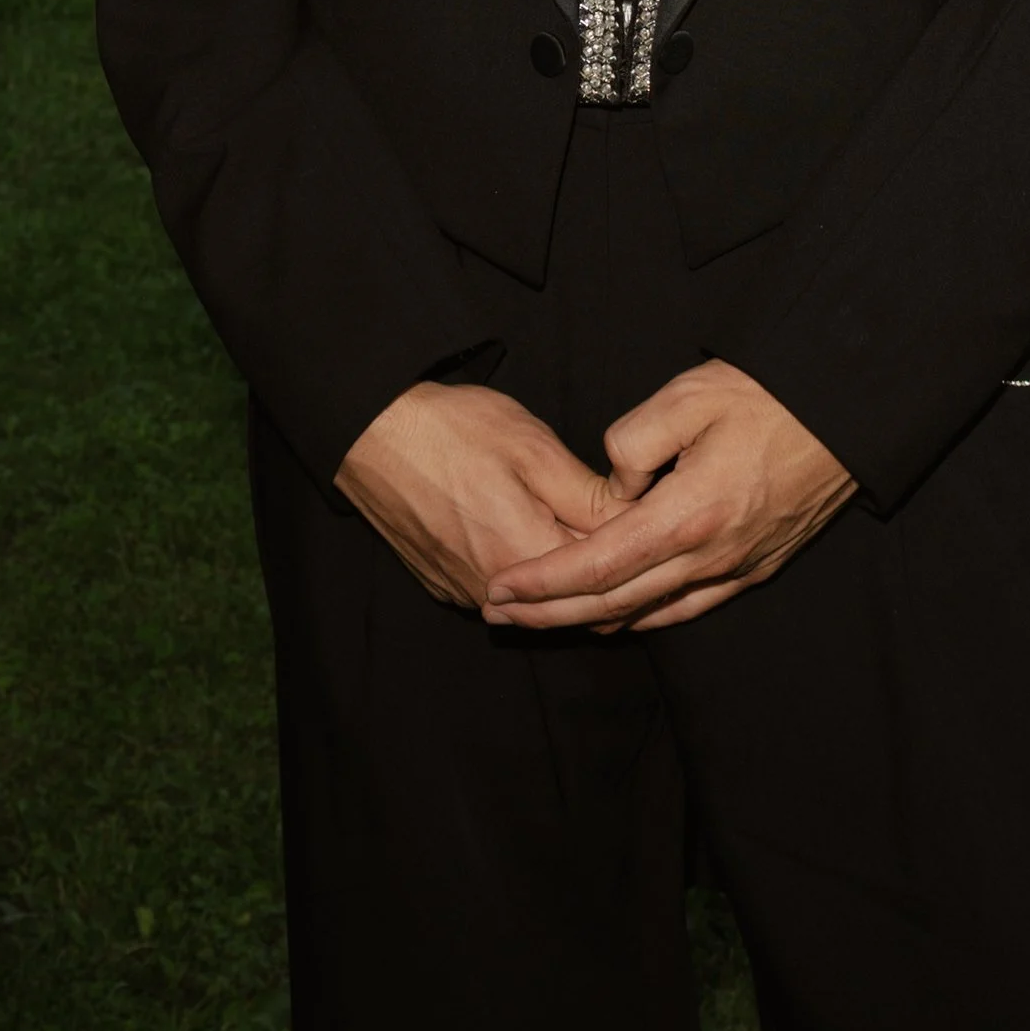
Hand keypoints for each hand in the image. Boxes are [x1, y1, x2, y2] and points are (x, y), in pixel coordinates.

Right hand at [336, 380, 623, 609]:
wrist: (371, 435)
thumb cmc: (453, 431)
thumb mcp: (534, 448)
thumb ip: (589, 496)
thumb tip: (635, 522)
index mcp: (527, 557)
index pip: (605, 572)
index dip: (636, 545)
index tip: (658, 522)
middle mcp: (497, 591)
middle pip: (573, 596)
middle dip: (608, 570)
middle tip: (635, 532)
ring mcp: (467, 594)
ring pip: (538, 599)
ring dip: (567, 576)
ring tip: (587, 533)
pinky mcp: (446, 586)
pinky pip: (502, 592)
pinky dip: (528, 575)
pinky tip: (535, 536)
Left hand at [482, 362, 854, 634]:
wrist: (846, 413)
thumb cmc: (769, 397)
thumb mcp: (690, 396)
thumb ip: (635, 441)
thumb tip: (614, 483)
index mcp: (690, 514)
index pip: (598, 565)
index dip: (544, 582)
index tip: (502, 586)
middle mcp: (711, 556)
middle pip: (614, 602)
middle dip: (550, 614)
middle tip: (500, 613)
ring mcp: (736, 568)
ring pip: (650, 614)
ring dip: (590, 619)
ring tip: (544, 616)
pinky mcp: (755, 567)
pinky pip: (688, 608)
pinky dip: (643, 617)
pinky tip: (619, 614)